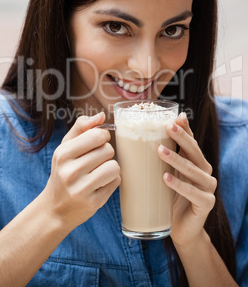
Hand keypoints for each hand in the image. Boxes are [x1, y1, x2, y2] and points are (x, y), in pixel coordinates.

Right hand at [44, 112, 120, 231]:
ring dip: (110, 168)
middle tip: (95, 161)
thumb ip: (81, 128)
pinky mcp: (93, 203)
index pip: (97, 135)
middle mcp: (70, 171)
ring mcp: (81, 189)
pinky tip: (99, 185)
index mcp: (63, 154)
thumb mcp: (65, 148)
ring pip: (114, 166)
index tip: (97, 143)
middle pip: (108, 150)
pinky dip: (111, 181)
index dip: (102, 137)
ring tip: (99, 172)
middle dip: (106, 154)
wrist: (55, 209)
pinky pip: (116, 182)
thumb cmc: (63, 172)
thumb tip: (101, 116)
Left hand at [158, 113, 216, 248]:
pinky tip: (166, 178)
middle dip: (181, 137)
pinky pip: (193, 193)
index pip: (191, 141)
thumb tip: (137, 138)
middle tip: (167, 126)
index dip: (185, 129)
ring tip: (159, 151)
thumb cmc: (169, 198)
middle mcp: (205, 172)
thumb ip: (159, 158)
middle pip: (194, 151)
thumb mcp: (164, 173)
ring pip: (193, 170)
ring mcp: (208, 188)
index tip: (175, 117)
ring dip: (176, 159)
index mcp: (196, 162)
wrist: (179, 228)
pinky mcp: (206, 204)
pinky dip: (179, 185)